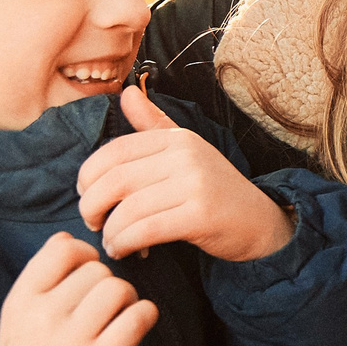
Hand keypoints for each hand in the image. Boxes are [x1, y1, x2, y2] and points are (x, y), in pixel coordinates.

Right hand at [0, 232, 159, 345]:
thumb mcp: (17, 322)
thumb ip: (40, 283)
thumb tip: (72, 241)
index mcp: (21, 300)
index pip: (62, 247)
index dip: (85, 254)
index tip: (89, 274)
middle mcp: (44, 315)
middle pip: (98, 269)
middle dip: (108, 284)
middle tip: (105, 309)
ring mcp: (71, 340)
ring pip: (120, 288)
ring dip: (128, 300)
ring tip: (118, 320)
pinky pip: (138, 316)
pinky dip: (144, 317)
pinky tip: (136, 328)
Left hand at [75, 86, 294, 261]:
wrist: (260, 223)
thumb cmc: (215, 191)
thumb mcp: (186, 152)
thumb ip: (154, 125)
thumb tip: (127, 93)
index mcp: (177, 139)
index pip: (114, 151)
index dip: (88, 176)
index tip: (86, 196)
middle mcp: (185, 156)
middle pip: (115, 179)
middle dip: (92, 206)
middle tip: (93, 223)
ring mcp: (195, 184)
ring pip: (128, 209)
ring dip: (110, 232)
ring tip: (112, 242)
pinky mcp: (201, 215)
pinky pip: (147, 230)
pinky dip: (127, 244)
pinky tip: (126, 252)